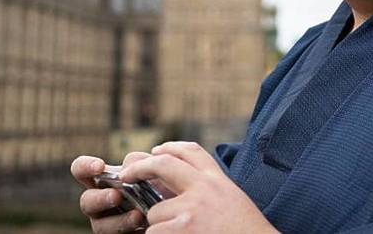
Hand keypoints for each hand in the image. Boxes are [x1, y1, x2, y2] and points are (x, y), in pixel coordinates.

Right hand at [72, 153, 163, 233]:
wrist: (178, 211)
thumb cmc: (162, 185)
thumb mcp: (152, 168)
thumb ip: (139, 162)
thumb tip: (127, 167)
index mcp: (103, 180)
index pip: (81, 170)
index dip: (84, 166)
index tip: (100, 166)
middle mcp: (100, 201)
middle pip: (86, 201)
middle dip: (100, 199)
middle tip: (117, 196)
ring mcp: (107, 222)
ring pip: (100, 225)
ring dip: (118, 220)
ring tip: (138, 215)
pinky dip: (130, 232)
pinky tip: (145, 227)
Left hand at [118, 141, 277, 233]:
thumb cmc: (246, 231)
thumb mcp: (232, 200)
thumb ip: (209, 190)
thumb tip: (179, 189)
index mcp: (217, 180)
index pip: (191, 151)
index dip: (170, 147)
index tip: (156, 151)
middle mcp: (204, 187)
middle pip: (163, 164)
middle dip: (139, 168)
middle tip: (126, 175)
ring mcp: (192, 207)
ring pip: (155, 212)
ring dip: (159, 227)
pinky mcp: (183, 228)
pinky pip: (154, 233)